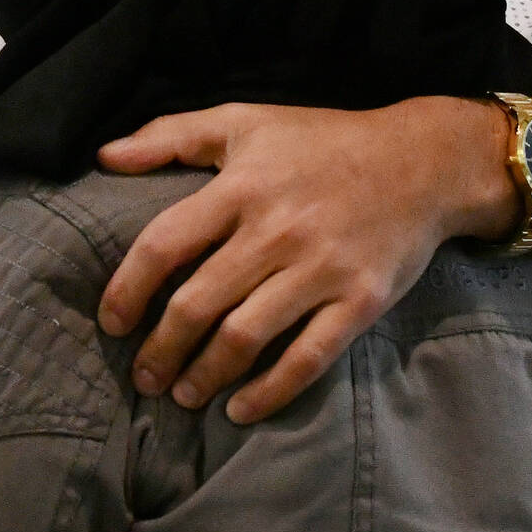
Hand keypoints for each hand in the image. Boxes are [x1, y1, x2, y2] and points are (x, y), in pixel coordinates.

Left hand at [95, 98, 511, 423]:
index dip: (127, 289)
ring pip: (245, 337)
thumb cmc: (321, 143)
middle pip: (198, 303)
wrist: (425, 161)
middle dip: (160, 349)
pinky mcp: (361, 301)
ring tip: (182, 395)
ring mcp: (321, 269)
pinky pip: (308, 358)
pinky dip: (270, 391)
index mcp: (241, 187)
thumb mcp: (243, 121)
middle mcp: (277, 231)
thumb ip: (169, 135)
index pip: (164, 245)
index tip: (110, 323)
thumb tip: (105, 156)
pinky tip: (240, 410)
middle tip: (142, 376)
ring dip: (205, 375)